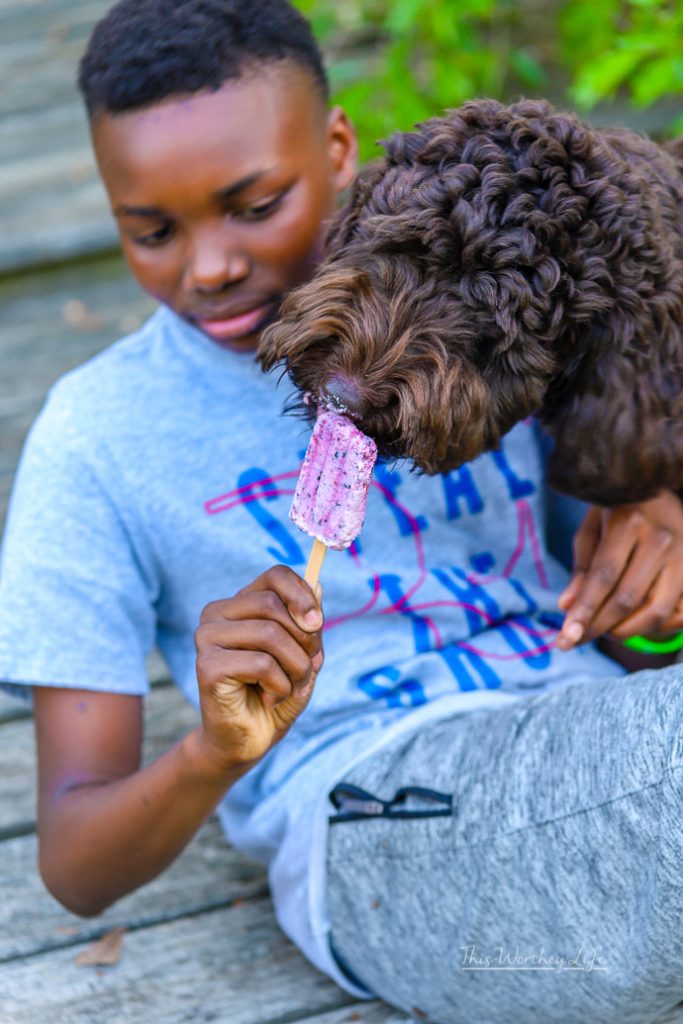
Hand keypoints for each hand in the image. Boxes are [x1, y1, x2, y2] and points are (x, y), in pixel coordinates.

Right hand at [194, 566, 323, 769]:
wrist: (248, 741)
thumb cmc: (275, 693)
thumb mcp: (302, 654)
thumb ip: (308, 622)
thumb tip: (318, 585)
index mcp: (238, 604)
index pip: (275, 575)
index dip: (302, 594)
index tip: (318, 623)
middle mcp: (216, 615)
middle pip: (273, 605)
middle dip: (303, 639)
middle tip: (306, 668)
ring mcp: (206, 638)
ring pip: (270, 633)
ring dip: (295, 666)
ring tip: (290, 687)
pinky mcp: (207, 666)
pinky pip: (262, 663)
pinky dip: (280, 685)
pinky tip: (270, 698)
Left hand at [556, 491, 682, 649]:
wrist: (657, 489)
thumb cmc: (618, 511)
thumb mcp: (592, 529)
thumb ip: (581, 568)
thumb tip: (566, 607)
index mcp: (629, 523)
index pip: (604, 577)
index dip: (584, 611)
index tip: (564, 639)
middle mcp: (661, 539)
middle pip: (628, 598)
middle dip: (598, 627)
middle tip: (575, 640)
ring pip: (655, 611)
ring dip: (626, 631)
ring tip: (604, 631)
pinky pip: (678, 613)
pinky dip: (655, 628)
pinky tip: (634, 625)